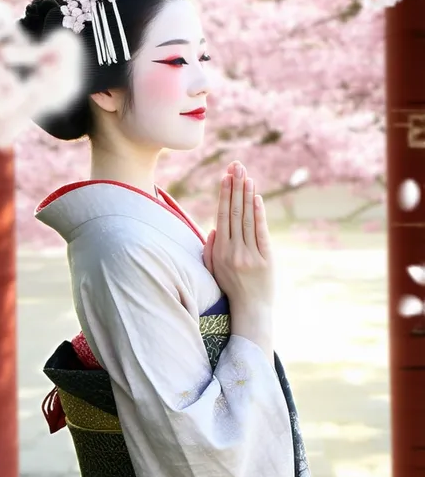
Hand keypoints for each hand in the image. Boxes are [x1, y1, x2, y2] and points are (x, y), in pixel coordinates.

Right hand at [203, 161, 273, 309]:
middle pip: (233, 213)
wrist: (250, 310)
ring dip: (246, 196)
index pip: (221, 217)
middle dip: (236, 188)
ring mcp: (249, 255)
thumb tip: (214, 227)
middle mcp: (232, 251)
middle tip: (237, 167)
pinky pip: (260, 233)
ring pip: (246, 219)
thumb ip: (210, 248)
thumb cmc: (231, 288)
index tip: (226, 177)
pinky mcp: (265, 260)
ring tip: (247, 176)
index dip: (224, 195)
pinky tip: (257, 198)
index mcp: (219, 251)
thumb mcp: (214, 269)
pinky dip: (258, 214)